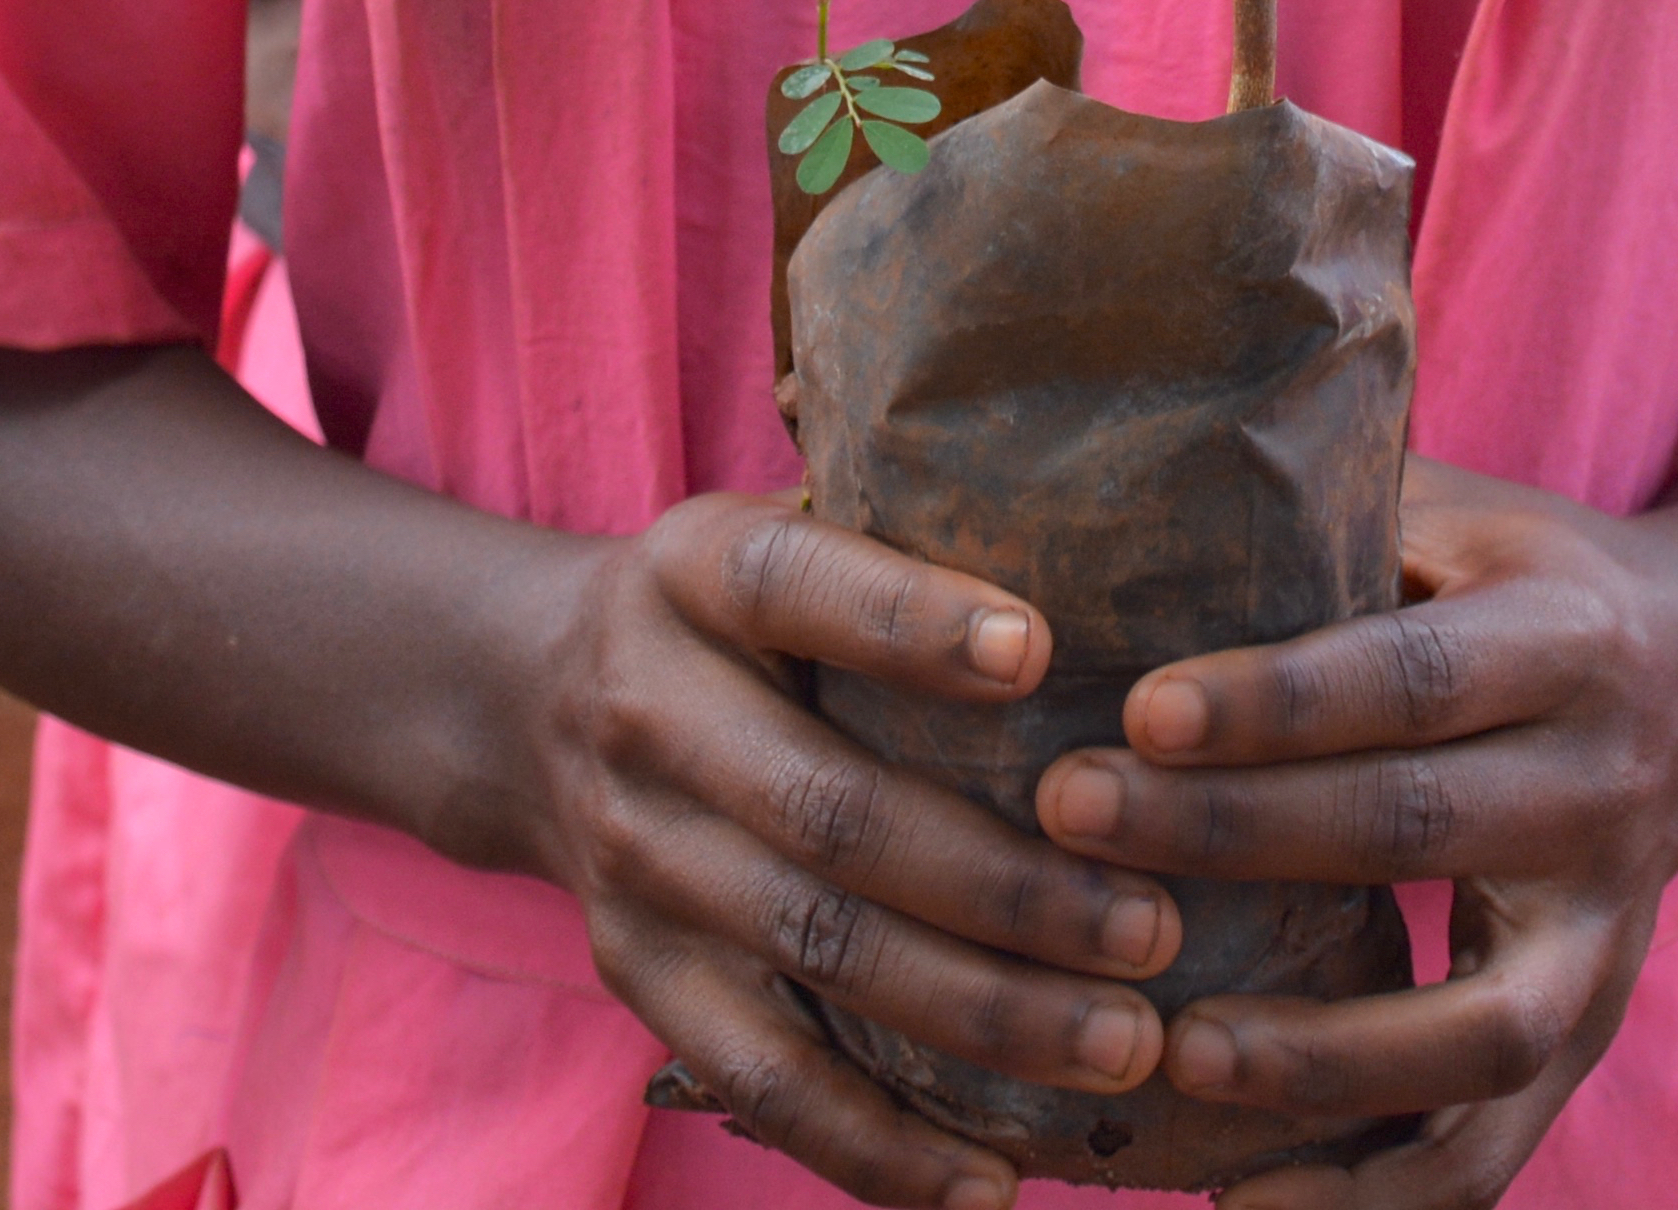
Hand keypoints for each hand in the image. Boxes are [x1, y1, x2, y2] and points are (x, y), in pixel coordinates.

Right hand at [507, 497, 1182, 1205]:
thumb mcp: (768, 534)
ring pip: (816, 951)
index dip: (907, 622)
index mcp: (692, 574)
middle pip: (829, 810)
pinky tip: (995, 1185)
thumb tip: (1113, 582)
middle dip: (1004, 884)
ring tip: (1125, 1042)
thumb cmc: (730, 618)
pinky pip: (762, 1080)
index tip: (1037, 650)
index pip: (795, 585)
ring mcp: (634, 854)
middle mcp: (647, 709)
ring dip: (982, 1012)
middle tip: (1153, 928)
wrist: (524, 698)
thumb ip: (892, 555)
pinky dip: (880, 1148)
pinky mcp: (638, 973)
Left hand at [1031, 461, 1677, 1205]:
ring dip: (1329, 1057)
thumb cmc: (1516, 574)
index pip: (1408, 676)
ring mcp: (1611, 931)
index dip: (1278, 698)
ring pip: (1484, 1027)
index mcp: (1561, 640)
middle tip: (1072, 827)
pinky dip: (1388, 1191)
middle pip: (1415, 828)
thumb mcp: (1450, 511)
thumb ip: (1321, 511)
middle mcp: (1602, 788)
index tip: (1138, 710)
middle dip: (1235, 835)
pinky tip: (1252, 1206)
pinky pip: (1497, 1141)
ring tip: (1177, 1057)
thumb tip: (1125, 478)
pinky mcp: (1592, 1029)